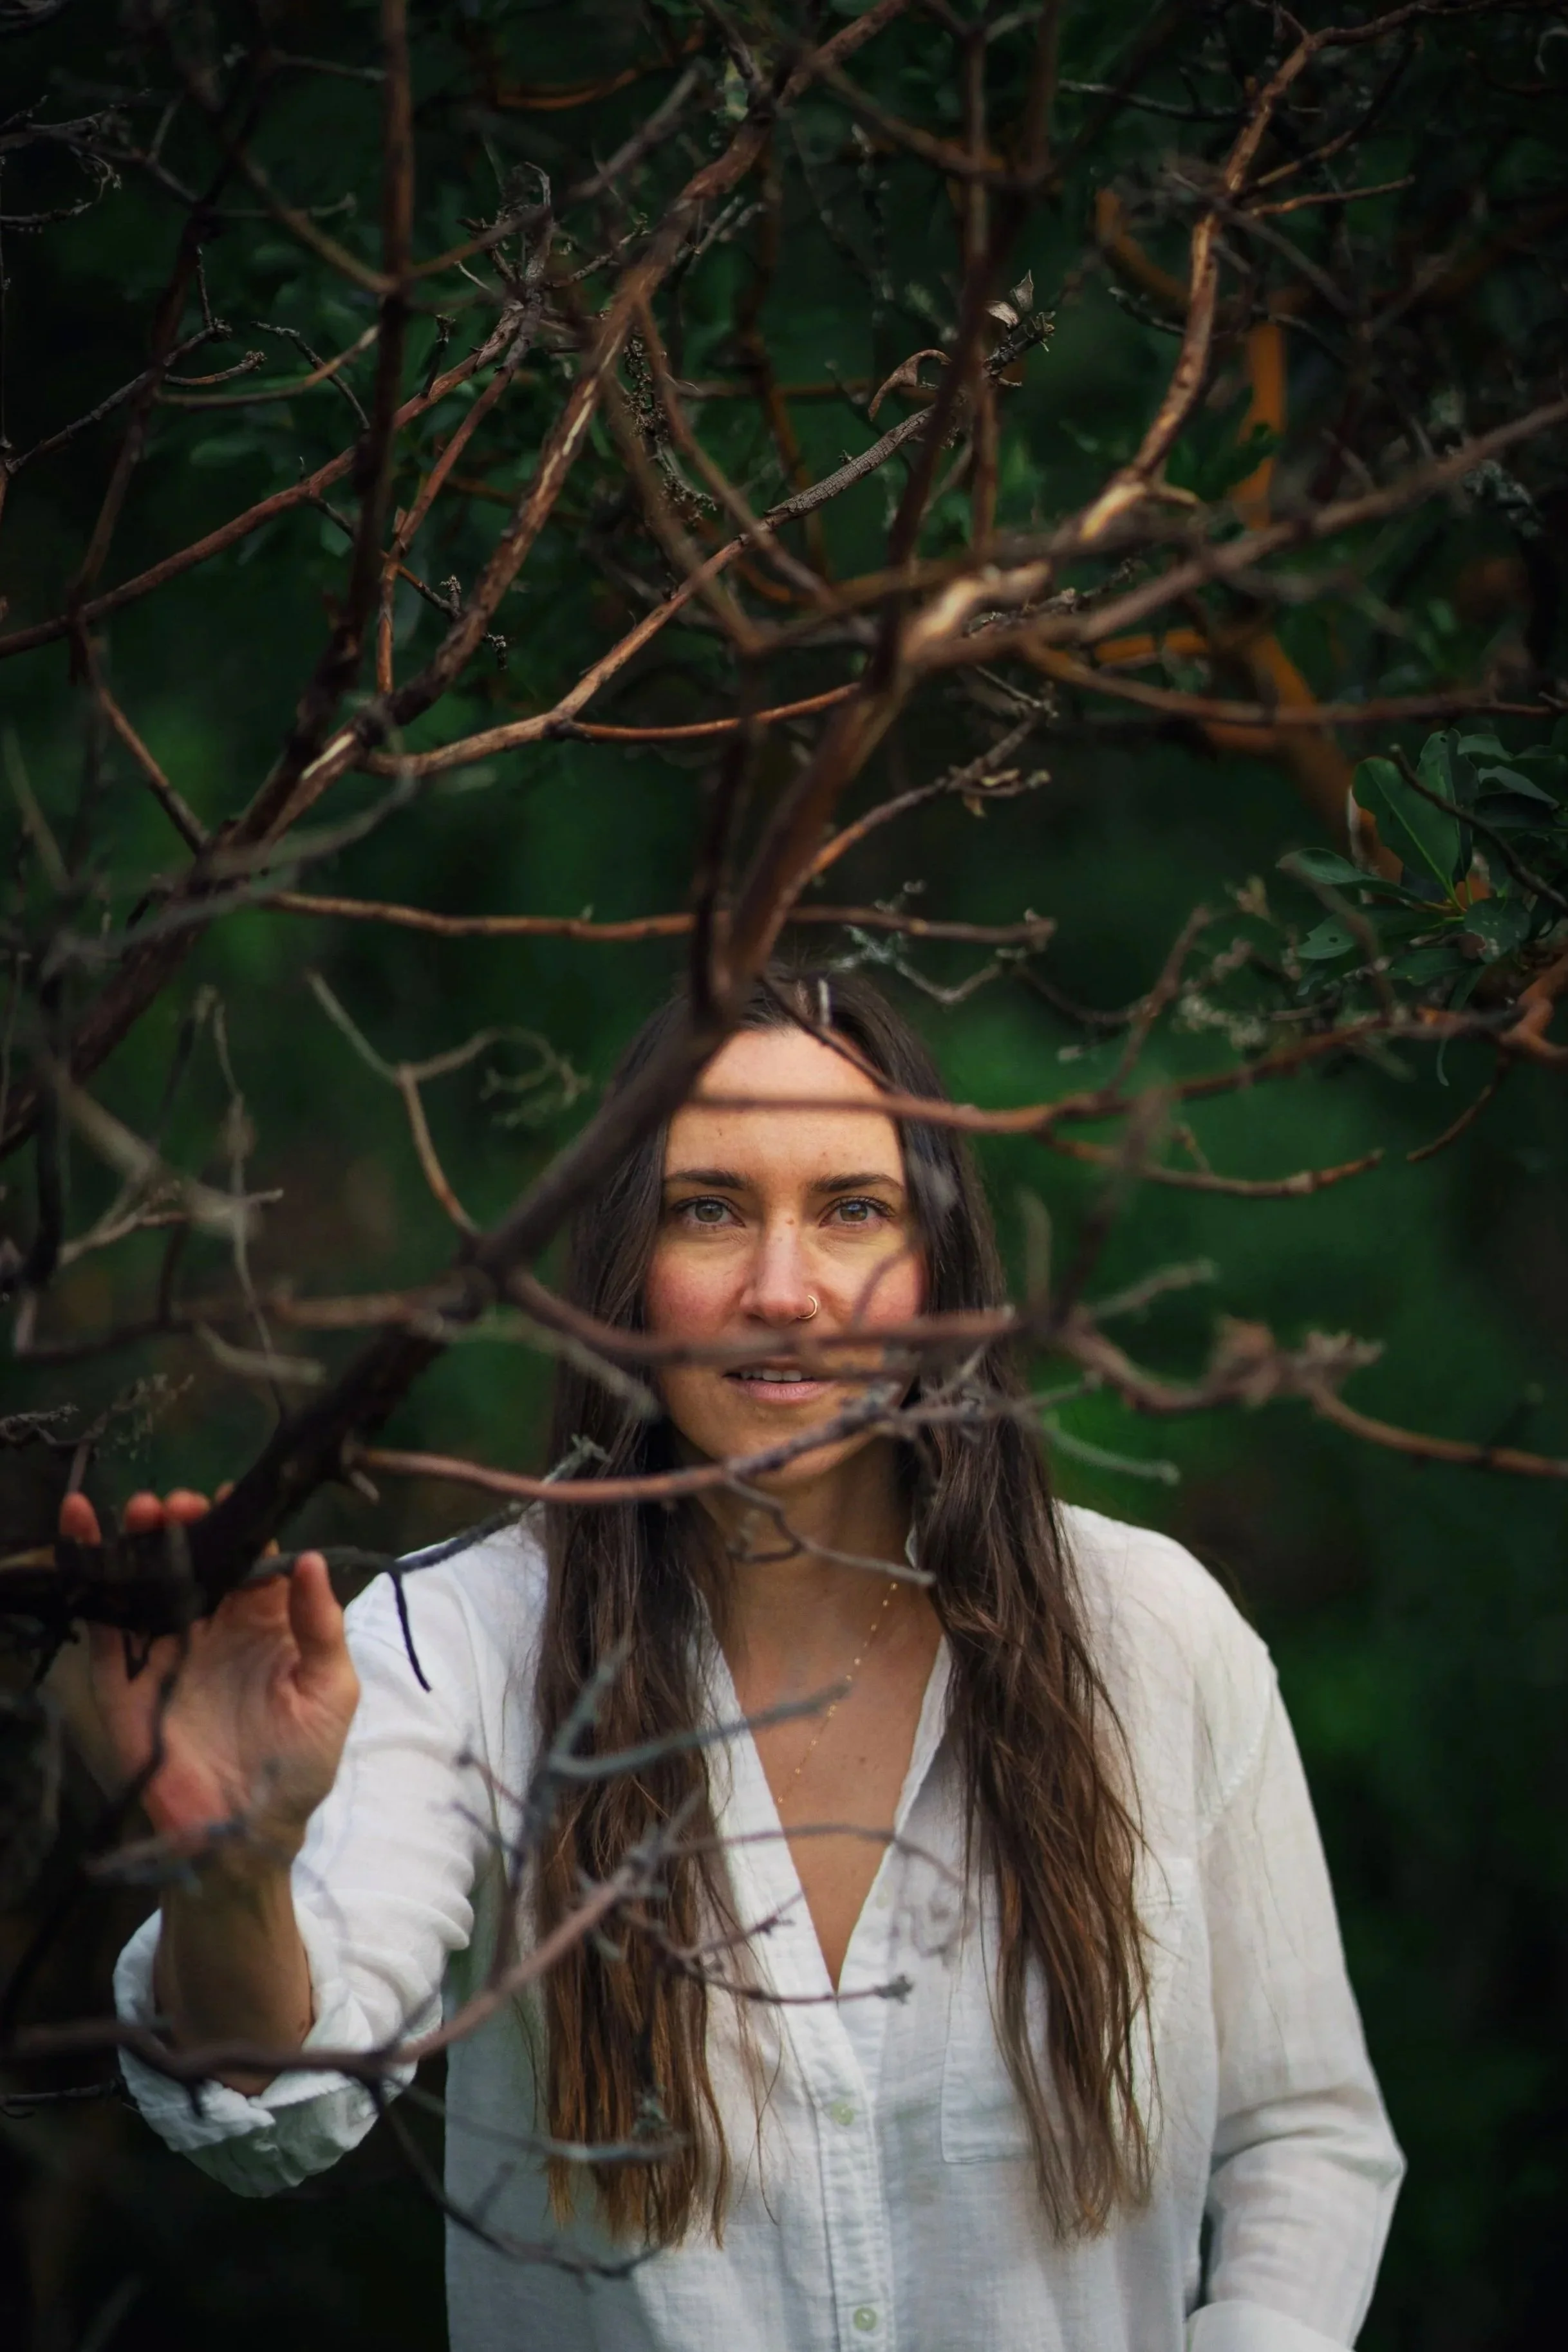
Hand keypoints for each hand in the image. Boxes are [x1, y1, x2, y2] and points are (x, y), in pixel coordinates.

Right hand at [56, 1489, 358, 1874]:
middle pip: (195, 1560)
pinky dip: (91, 1577)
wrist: (245, 1835)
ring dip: (139, 1539)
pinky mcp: (124, 1678)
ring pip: (148, 1580)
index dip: (240, 1527)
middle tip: (176, 1505)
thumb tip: (311, 1558)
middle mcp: (213, 1628)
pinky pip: (104, 1621)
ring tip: (140, 1509)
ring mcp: (166, 1651)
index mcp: (265, 1624)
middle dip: (183, 1524)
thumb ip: (321, 1626)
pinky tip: (83, 1531)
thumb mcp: (331, 1692)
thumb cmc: (299, 1765)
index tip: (228, 1499)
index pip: (250, 1559)